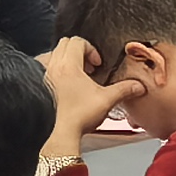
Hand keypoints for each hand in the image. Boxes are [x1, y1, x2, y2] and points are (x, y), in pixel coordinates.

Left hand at [43, 36, 142, 159]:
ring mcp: (44, 76)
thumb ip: (124, 90)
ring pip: (53, 55)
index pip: (77, 41)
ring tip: (78, 75)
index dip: (91, 49)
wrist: (59, 133)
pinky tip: (65, 85)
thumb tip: (137, 86)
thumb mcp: (106, 100)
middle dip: (79, 52)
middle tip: (89, 67)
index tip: (97, 63)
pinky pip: (45, 68)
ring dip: (66, 60)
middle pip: (64, 44)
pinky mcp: (38, 86)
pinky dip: (56, 71)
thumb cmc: (78, 117)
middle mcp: (53, 67)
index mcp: (69, 65)